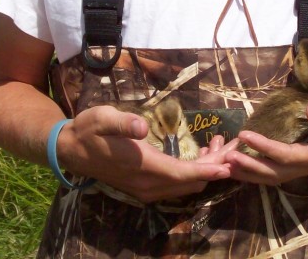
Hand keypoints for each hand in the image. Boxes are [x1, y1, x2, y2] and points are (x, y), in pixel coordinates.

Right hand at [58, 106, 237, 201]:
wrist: (71, 150)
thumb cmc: (88, 129)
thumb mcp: (102, 118)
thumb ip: (123, 123)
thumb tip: (141, 128)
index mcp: (142, 167)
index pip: (182, 175)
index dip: (207, 170)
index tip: (229, 164)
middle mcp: (148, 184)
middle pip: (191, 181)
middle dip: (216, 165)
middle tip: (236, 144)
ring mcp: (147, 188)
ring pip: (186, 184)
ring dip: (207, 168)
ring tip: (222, 143)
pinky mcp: (146, 186)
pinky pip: (178, 183)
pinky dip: (195, 171)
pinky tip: (204, 153)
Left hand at [225, 85, 307, 184]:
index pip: (291, 156)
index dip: (267, 148)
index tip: (246, 135)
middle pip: (280, 173)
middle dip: (252, 166)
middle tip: (226, 156)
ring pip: (279, 175)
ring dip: (253, 171)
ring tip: (228, 163)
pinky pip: (283, 168)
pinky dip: (262, 166)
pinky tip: (247, 160)